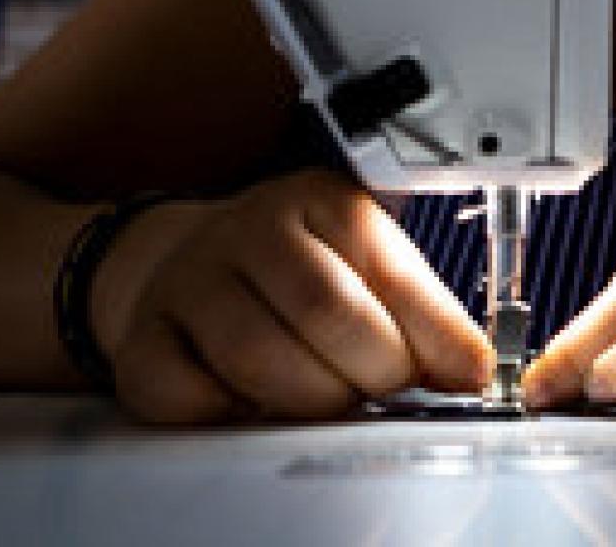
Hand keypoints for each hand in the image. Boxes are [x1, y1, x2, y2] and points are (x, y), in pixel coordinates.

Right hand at [93, 169, 492, 422]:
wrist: (187, 260)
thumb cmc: (298, 266)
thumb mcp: (368, 259)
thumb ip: (423, 310)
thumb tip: (472, 370)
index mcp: (324, 201)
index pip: (393, 271)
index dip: (439, 335)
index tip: (470, 375)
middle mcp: (253, 231)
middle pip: (327, 313)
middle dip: (376, 370)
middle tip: (387, 388)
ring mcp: (191, 282)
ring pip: (258, 357)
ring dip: (312, 400)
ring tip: (333, 398)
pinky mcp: (144, 339)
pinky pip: (190, 396)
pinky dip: (232, 414)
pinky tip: (257, 402)